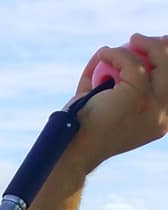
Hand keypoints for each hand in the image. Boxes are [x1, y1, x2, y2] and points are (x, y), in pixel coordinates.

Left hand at [70, 33, 167, 173]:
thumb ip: (115, 82)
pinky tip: (103, 54)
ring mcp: (153, 106)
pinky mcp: (137, 96)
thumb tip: (119, 52)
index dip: (167, 63)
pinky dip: (116, 55)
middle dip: (162, 49)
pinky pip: (131, 64)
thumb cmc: (84, 128)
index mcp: (159, 121)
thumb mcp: (106, 104)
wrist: (72, 149)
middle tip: (140, 40)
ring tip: (132, 40)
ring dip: (146, 45)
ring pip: (161, 63)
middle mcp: (162, 115)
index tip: (159, 45)